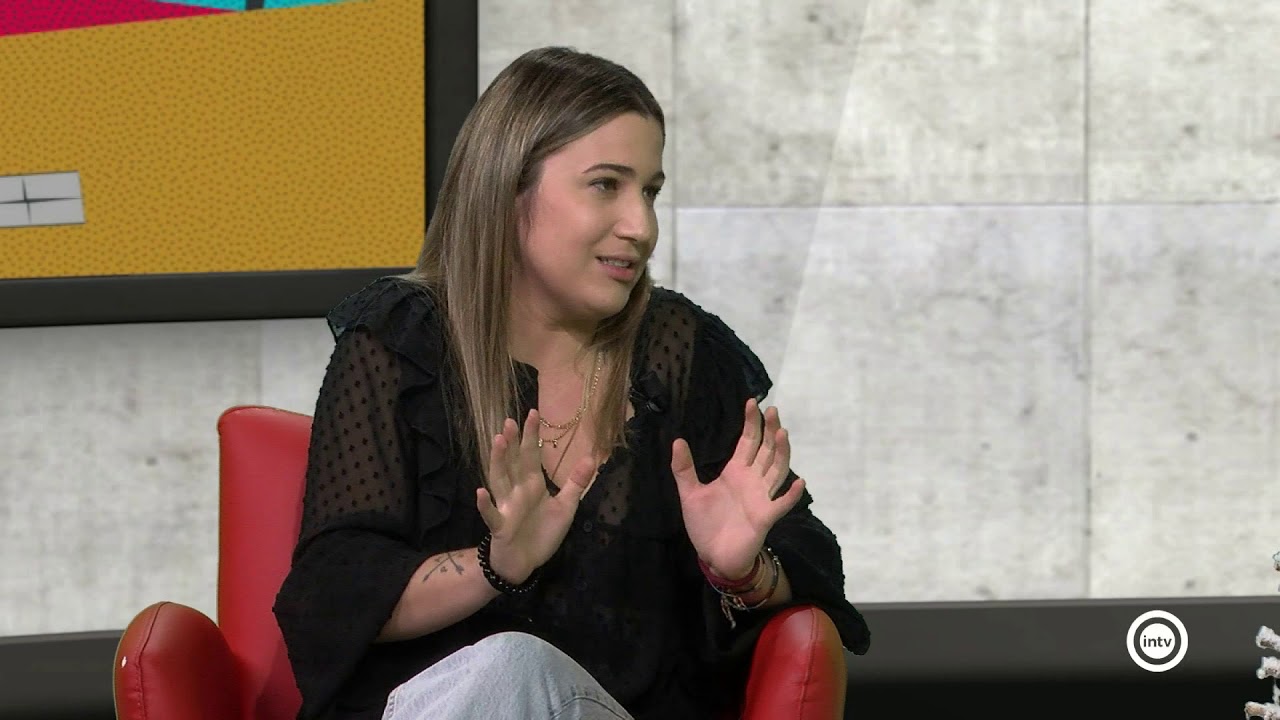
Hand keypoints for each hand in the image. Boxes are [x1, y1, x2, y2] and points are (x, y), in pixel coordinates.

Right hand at [475, 410, 594, 583]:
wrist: (525, 564)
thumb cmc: (542, 533)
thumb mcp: (564, 508)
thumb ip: (575, 484)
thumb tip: (592, 458)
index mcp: (533, 485)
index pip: (532, 456)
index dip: (532, 436)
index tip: (533, 412)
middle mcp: (517, 491)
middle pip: (514, 463)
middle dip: (513, 443)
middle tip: (510, 421)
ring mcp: (506, 507)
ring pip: (500, 481)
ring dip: (498, 462)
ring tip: (498, 442)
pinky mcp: (500, 527)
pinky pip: (491, 515)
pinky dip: (485, 505)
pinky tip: (480, 492)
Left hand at [671, 398, 805, 578]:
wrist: (713, 555)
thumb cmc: (705, 525)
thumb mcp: (689, 494)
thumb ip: (684, 469)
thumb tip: (677, 440)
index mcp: (735, 472)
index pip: (748, 441)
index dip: (751, 423)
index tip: (752, 402)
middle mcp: (752, 480)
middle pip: (766, 450)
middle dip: (770, 430)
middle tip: (772, 410)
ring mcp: (761, 497)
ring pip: (776, 469)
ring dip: (781, 452)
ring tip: (782, 433)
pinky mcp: (765, 517)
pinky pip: (782, 504)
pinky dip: (791, 494)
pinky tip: (799, 482)